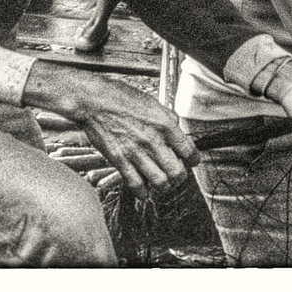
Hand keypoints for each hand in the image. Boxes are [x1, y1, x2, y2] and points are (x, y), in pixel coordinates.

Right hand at [25, 61, 196, 200]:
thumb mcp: (155, 104)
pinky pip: (136, 184)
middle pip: (177, 172)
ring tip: (164, 183)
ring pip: (160, 182)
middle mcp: (153, 141)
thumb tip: (179, 134)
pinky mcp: (119, 161)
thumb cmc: (124, 98)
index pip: (189, 151)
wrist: (96, 101)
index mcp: (165, 125)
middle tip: (178, 174)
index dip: (194, 160)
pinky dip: (143, 192)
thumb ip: (169, 120)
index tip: (192, 162)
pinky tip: (145, 190)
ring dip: (165, 186)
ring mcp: (136, 152)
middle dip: (181, 177)